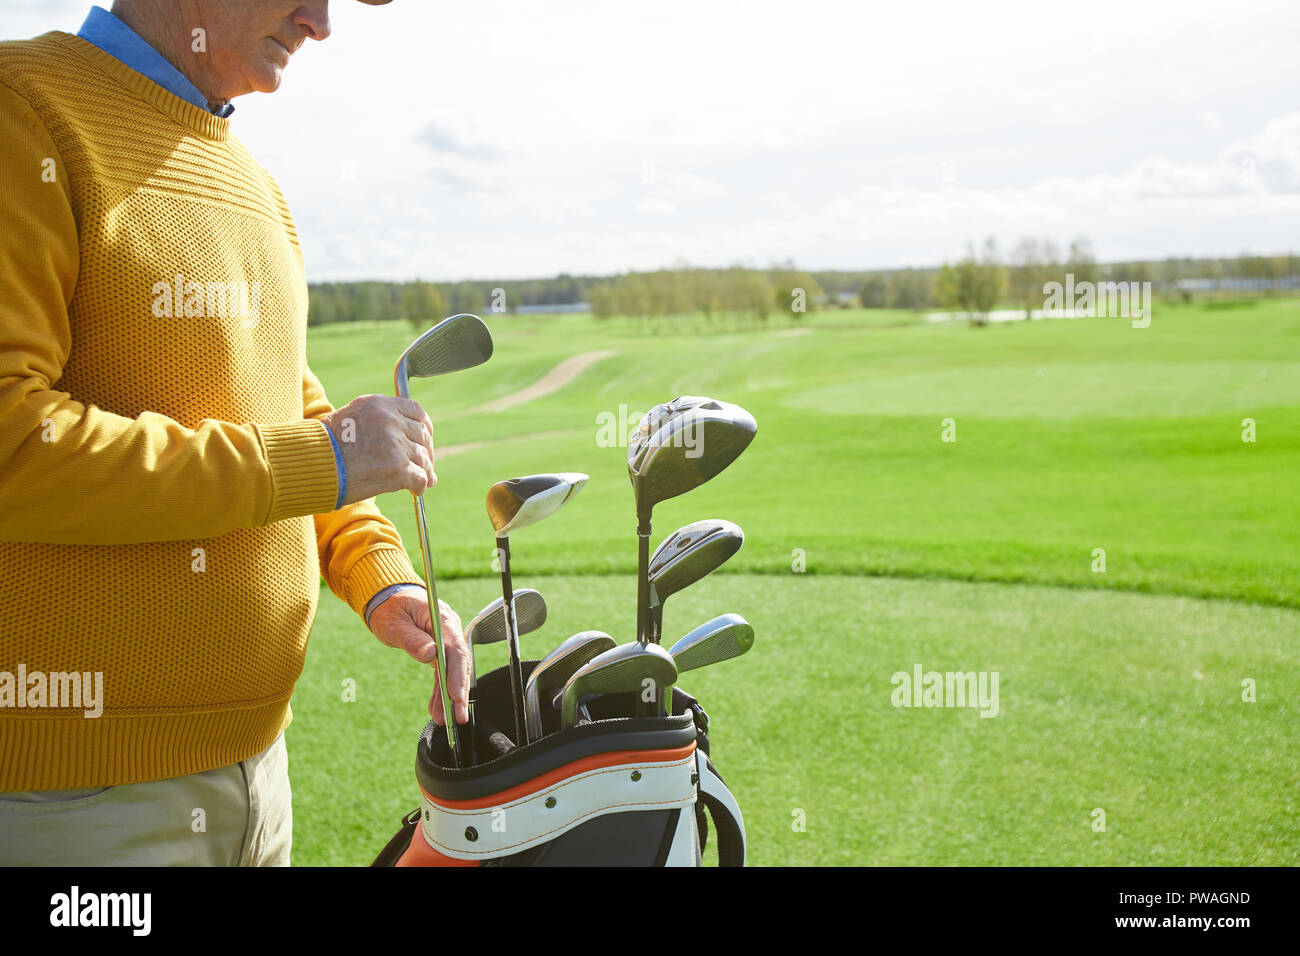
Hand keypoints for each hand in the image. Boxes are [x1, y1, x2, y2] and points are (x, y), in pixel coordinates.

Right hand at [320, 395, 436, 504]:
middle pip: (422, 436)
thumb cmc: (325, 447)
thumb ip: (380, 422)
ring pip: (423, 458)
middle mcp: (389, 420)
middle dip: (425, 452)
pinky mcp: (397, 468)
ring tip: (421, 481)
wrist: (310, 466)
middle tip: (423, 465)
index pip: (417, 412)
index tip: (423, 440)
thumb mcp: (352, 419)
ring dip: (424, 471)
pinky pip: (420, 477)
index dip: (424, 428)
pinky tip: (414, 491)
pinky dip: (420, 486)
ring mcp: (395, 444)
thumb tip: (407, 438)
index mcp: (379, 404)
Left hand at [368, 588, 469, 725]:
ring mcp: (445, 641)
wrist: (388, 599)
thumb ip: (413, 639)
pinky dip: (439, 692)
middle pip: (459, 664)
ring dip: (448, 698)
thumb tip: (431, 655)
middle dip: (458, 693)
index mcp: (442, 619)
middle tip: (457, 718)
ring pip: (452, 673)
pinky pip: (442, 673)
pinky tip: (436, 709)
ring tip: (444, 721)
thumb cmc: (390, 607)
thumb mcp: (395, 623)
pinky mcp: (439, 651)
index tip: (456, 697)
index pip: (456, 649)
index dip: (457, 675)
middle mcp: (449, 631)